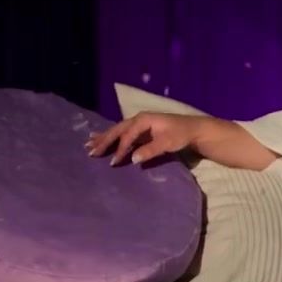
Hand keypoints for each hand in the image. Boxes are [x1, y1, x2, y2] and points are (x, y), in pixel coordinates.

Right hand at [85, 113, 200, 166]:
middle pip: (117, 130)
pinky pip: (121, 133)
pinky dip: (109, 136)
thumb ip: (151, 150)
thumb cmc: (181, 135)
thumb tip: (133, 159)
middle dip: (104, 141)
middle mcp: (138, 119)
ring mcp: (138, 123)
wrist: (193, 129)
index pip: (128, 135)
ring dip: (103, 138)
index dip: (120, 149)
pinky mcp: (140, 130)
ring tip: (88, 144)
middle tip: (90, 152)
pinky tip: (99, 138)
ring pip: (117, 130)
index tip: (114, 162)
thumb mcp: (167, 143)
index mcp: (143, 120)